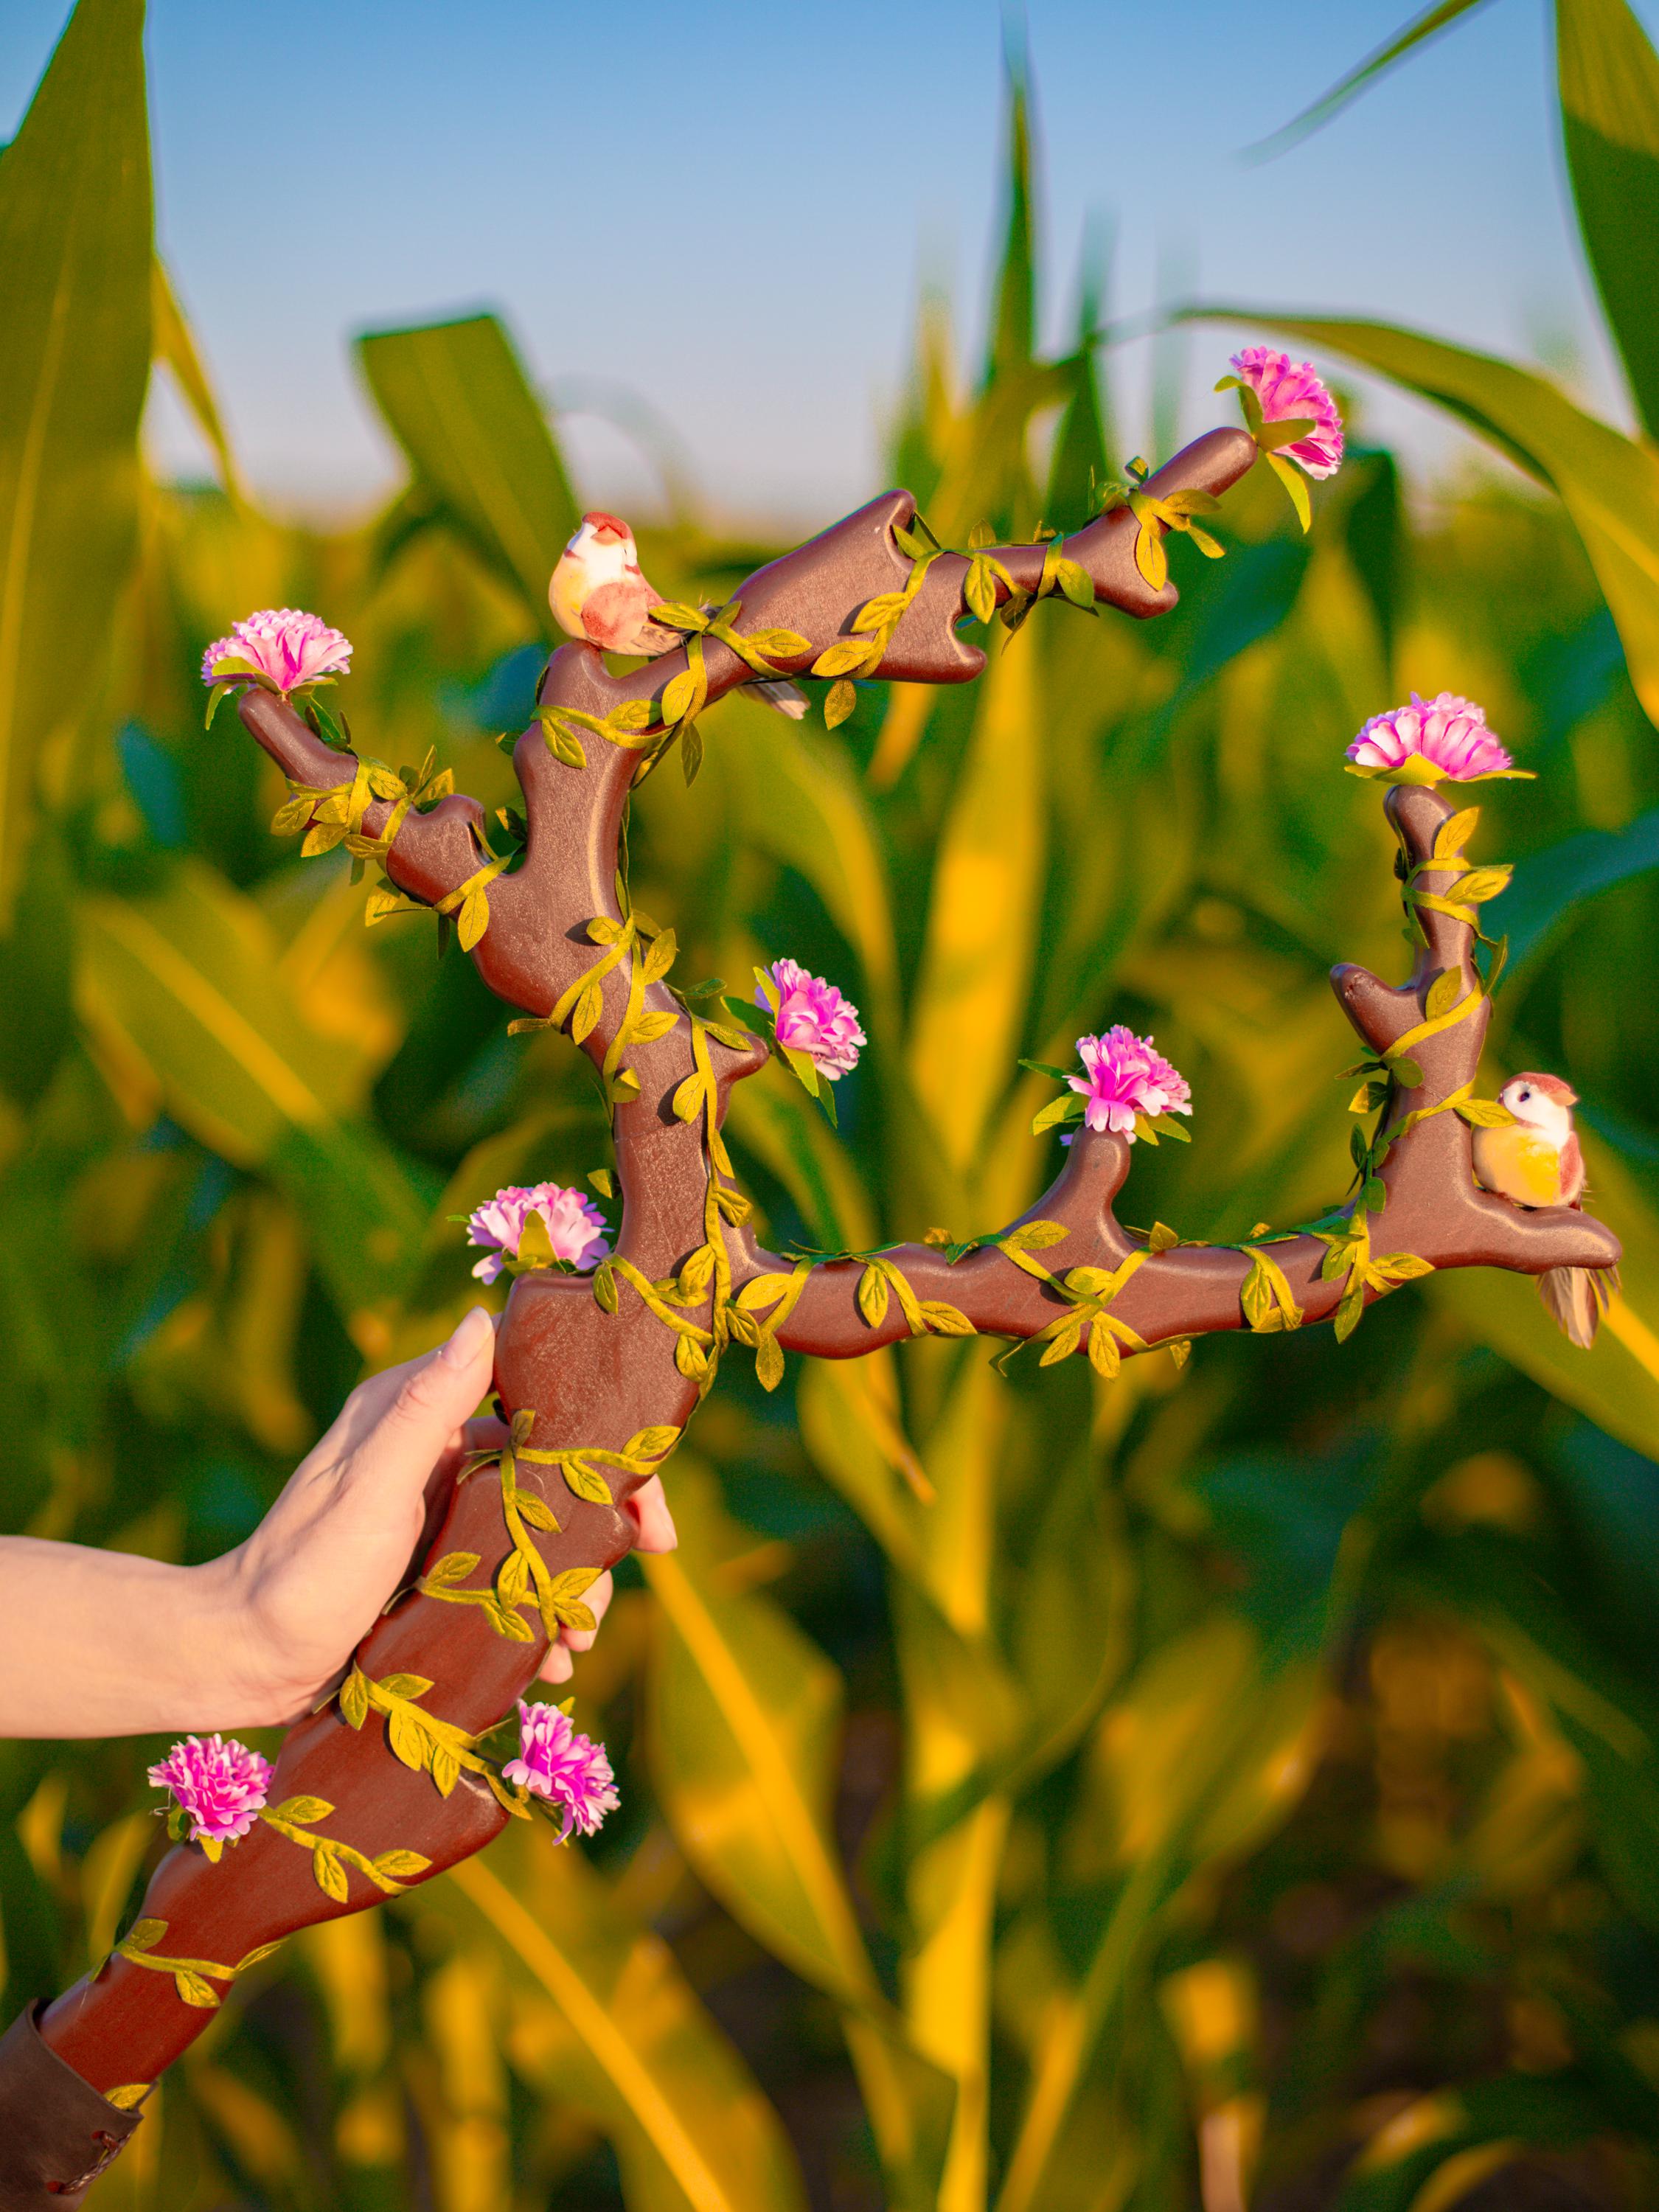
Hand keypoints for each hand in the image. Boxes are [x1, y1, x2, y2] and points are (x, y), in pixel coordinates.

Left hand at [224, 1307, 676, 1723]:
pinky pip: (508, 1582)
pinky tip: (545, 1661)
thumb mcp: (372, 1486)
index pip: (538, 1404)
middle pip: (550, 1478)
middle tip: (620, 1585)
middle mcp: (436, 1455)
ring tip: (571, 1641)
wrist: (242, 1660)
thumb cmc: (301, 1569)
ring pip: (537, 1536)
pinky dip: (536, 1618)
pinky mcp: (436, 1570)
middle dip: (594, 1534)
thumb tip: (484, 1318)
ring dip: (568, 1587)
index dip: (604, 1449)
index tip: (644, 1505)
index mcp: (422, 1415)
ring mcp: (438, 1515)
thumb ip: (430, 1406)